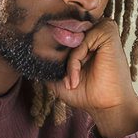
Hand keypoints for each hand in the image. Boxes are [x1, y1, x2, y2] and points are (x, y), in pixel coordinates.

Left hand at [46, 20, 137, 137]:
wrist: (105, 107)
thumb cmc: (86, 93)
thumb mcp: (58, 78)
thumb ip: (48, 63)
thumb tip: (30, 52)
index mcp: (85, 38)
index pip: (60, 32)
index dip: (52, 49)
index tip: (52, 71)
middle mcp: (93, 31)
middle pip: (64, 31)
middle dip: (58, 55)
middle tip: (61, 79)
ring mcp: (101, 30)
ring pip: (72, 36)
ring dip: (67, 61)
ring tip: (70, 81)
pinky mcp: (108, 32)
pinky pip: (83, 39)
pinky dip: (74, 60)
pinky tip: (75, 78)